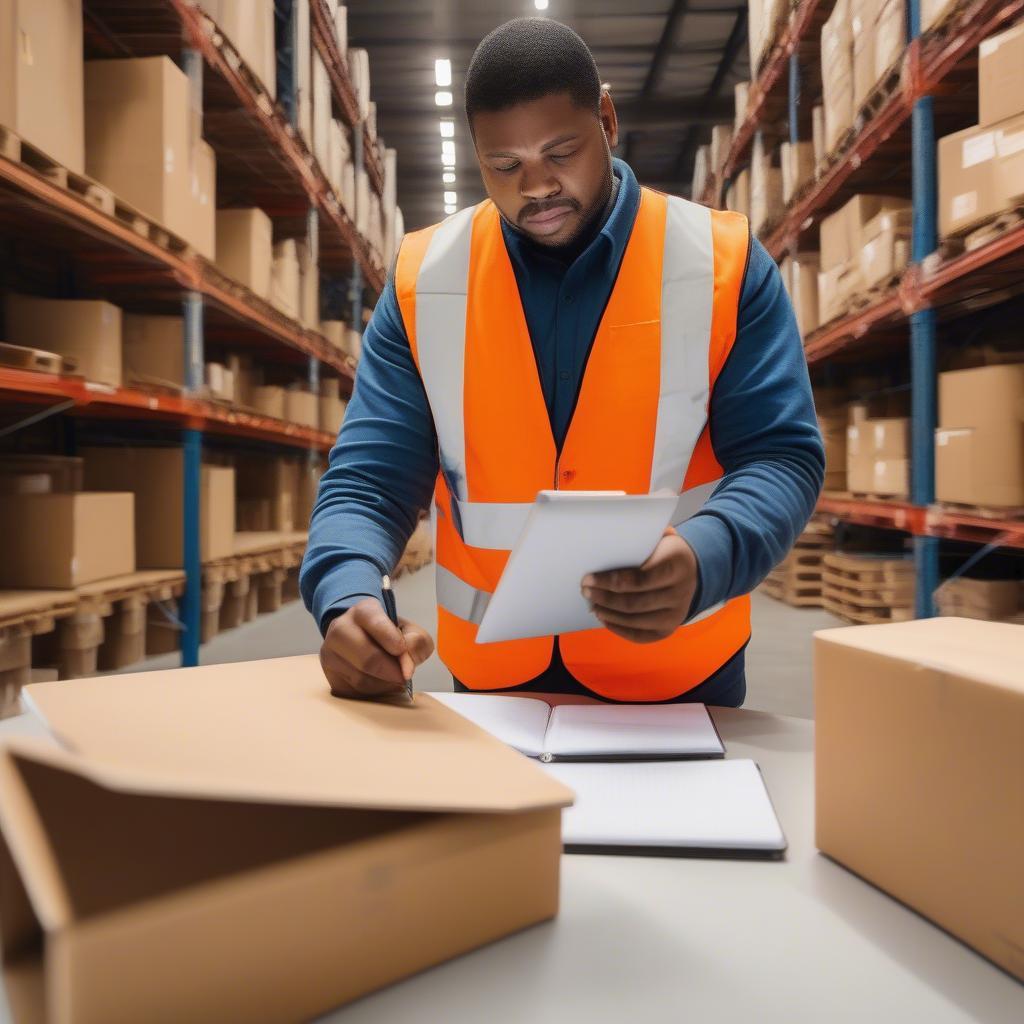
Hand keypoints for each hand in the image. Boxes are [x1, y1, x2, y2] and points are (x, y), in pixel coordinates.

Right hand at [319, 598, 434, 699]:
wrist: (364, 640)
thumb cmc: (391, 635)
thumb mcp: (410, 631)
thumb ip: (417, 642)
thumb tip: (407, 665)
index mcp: (363, 611)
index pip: (376, 623)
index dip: (392, 640)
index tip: (401, 651)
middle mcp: (340, 628)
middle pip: (368, 658)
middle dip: (392, 671)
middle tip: (404, 675)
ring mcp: (330, 653)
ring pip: (361, 678)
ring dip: (384, 684)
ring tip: (391, 676)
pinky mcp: (329, 675)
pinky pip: (354, 692)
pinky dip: (373, 692)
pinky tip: (378, 682)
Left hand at [581, 528, 698, 643]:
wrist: (690, 570)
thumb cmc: (664, 552)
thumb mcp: (658, 537)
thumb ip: (637, 538)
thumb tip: (604, 544)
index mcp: (676, 564)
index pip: (640, 578)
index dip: (610, 580)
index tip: (588, 578)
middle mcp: (680, 591)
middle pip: (634, 602)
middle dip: (604, 598)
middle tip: (586, 591)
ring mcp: (676, 613)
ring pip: (635, 620)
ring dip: (608, 613)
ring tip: (593, 605)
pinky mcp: (669, 628)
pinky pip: (640, 636)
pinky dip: (619, 628)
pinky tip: (605, 619)